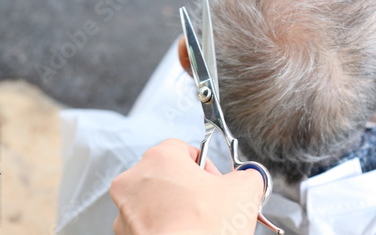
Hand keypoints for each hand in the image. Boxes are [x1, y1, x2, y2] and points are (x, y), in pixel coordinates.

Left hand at [110, 139, 263, 234]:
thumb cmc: (204, 228)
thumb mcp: (244, 190)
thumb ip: (248, 174)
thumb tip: (250, 178)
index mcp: (159, 159)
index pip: (184, 149)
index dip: (206, 165)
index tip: (217, 183)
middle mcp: (134, 181)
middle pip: (168, 174)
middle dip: (190, 189)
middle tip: (210, 206)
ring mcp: (125, 211)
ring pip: (156, 200)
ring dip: (176, 209)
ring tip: (197, 224)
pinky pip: (147, 224)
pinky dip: (164, 228)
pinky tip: (184, 234)